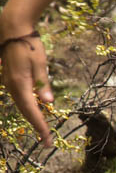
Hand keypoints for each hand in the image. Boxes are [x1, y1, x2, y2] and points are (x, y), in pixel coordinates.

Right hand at [0, 31, 53, 146]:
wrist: (13, 30)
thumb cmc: (29, 45)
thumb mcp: (40, 63)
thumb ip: (43, 83)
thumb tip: (48, 102)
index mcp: (20, 84)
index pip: (32, 110)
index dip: (40, 126)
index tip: (47, 139)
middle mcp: (12, 86)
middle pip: (25, 111)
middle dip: (37, 126)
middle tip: (46, 141)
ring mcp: (10, 83)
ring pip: (22, 106)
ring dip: (32, 118)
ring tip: (43, 131)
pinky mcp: (11, 79)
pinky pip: (20, 98)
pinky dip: (28, 108)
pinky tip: (36, 112)